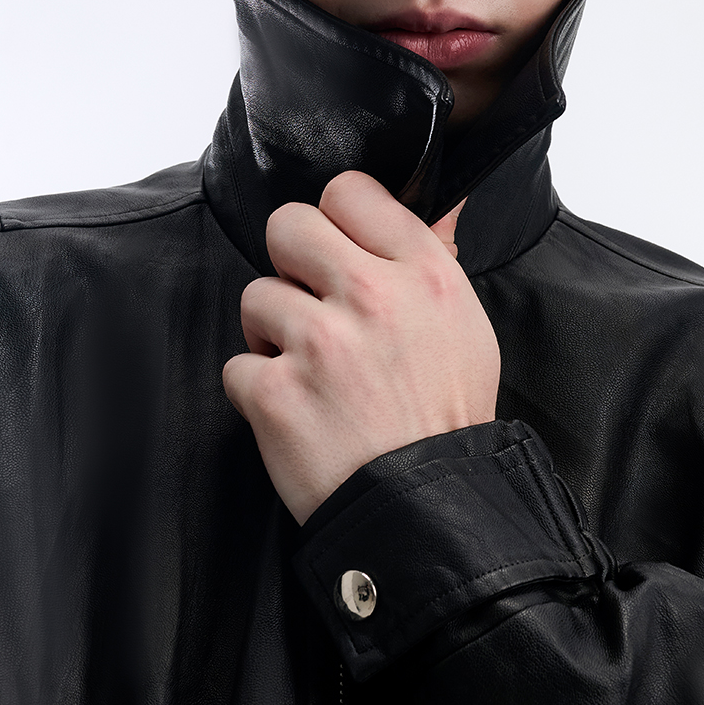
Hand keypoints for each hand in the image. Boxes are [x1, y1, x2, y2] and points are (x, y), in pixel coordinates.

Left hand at [222, 170, 500, 523]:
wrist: (430, 513)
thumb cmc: (446, 423)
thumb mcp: (466, 328)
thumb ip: (435, 261)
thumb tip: (438, 204)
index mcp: (423, 274)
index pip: (349, 191)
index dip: (337, 221)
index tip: (339, 251)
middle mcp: (370, 298)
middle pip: (287, 226)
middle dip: (291, 265)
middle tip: (313, 306)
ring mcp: (318, 344)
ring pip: (256, 297)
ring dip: (273, 335)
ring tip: (313, 374)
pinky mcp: (274, 392)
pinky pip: (237, 366)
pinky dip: (259, 393)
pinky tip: (299, 413)